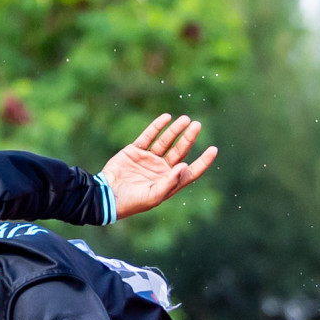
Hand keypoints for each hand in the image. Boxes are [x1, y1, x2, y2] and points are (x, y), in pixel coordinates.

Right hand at [100, 114, 217, 219]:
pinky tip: (166, 118)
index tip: (213, 149)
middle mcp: (161, 170)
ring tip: (185, 119)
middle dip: (189, 139)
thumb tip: (185, 166)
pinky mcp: (135, 151)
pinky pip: (148, 136)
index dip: (203, 162)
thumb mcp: (153, 196)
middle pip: (180, 152)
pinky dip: (157, 127)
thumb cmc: (131, 202)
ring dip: (175, 130)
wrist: (106, 195)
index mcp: (168, 183)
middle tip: (197, 126)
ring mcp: (148, 160)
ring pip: (165, 142)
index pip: (190, 172)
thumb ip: (170, 182)